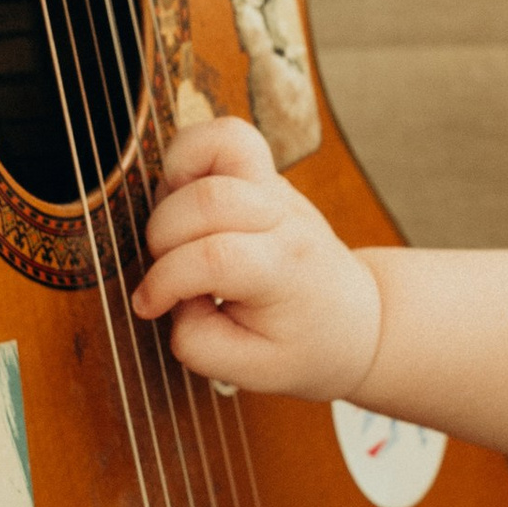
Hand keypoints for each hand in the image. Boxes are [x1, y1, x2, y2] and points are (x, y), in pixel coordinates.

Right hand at [135, 118, 383, 395]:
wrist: (357, 318)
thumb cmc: (305, 346)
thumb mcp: (252, 372)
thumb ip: (198, 341)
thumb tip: (170, 297)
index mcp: (285, 269)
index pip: (214, 257)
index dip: (164, 282)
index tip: (149, 307)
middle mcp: (283, 217)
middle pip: (209, 198)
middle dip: (163, 238)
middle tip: (168, 271)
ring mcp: (276, 188)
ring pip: (224, 143)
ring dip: (175, 188)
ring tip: (175, 231)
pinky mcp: (262, 174)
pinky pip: (226, 134)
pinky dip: (190, 152)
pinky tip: (181, 195)